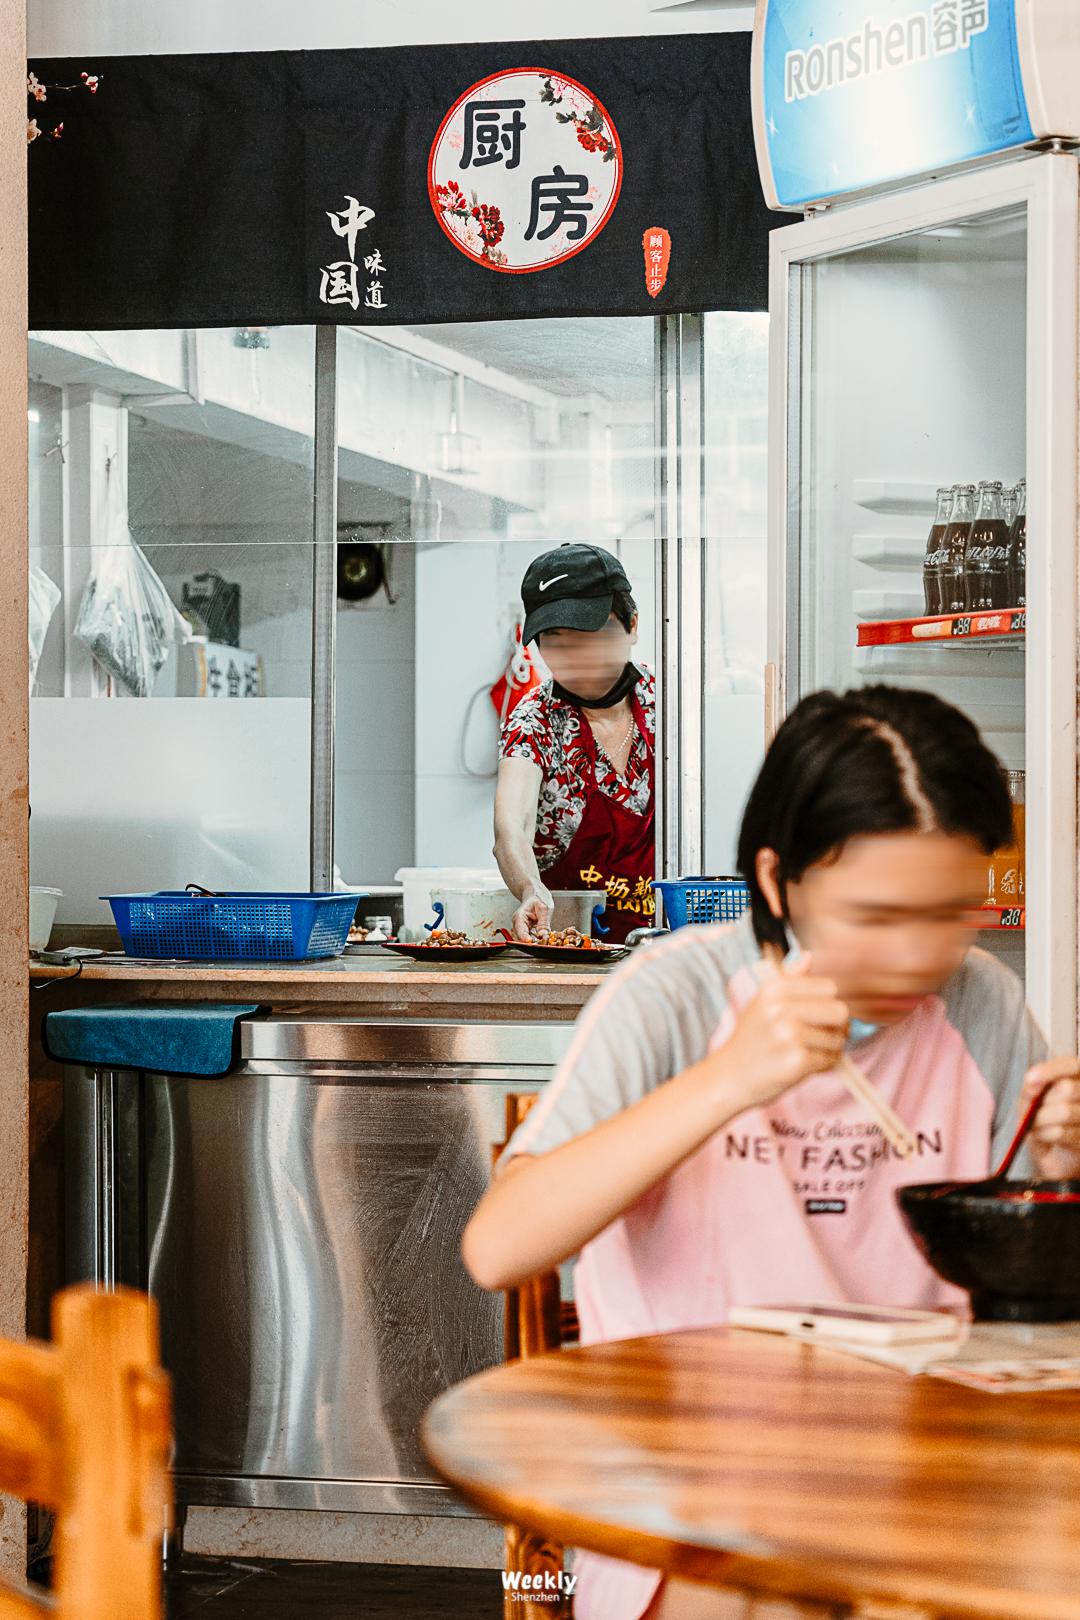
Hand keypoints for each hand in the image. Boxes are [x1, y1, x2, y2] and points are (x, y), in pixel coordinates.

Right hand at [512, 889, 551, 941]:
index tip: (538, 945)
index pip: (521, 934)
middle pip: (522, 940)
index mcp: (519, 917)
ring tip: (545, 941)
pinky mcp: (526, 931)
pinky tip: (544, 938)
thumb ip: (543, 923)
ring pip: (526, 941)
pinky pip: (531, 939)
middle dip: (533, 944)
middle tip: (544, 944)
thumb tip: (542, 935)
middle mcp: (518, 924)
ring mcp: (521, 928)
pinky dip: (537, 940)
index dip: (529, 942)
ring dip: (536, 943)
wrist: (535, 894)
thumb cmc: (538, 897)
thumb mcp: (544, 908)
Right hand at [711, 955, 850, 1112]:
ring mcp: (789, 1035)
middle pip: (840, 1011)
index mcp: (774, 988)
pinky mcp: (797, 1061)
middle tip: (821, 1035)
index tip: (816, 1015)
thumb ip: (789, 979)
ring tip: (805, 1051)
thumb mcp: (762, 1001)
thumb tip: (810, 956)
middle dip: (837, 1025)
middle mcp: (781, 1008)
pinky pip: (830, 1059)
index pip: (829, 988)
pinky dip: (823, 1064)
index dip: (828, 1003)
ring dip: (828, 1048)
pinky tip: (804, 1065)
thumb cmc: (751, 1037)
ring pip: (837, 1038)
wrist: (730, 1075)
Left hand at [1022, 1060, 1079, 1180]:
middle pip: (1067, 1088)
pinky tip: (1045, 1138)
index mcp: (1078, 1077)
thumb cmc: (1042, 1121)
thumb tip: (1032, 1080)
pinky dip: (1045, 1135)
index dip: (1050, 1071)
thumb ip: (1032, 1088)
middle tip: (1033, 1112)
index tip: (1030, 1079)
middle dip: (1042, 1101)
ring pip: (1065, 1111)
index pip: (1070, 1064)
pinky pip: (1062, 1132)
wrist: (1051, 1155)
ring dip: (1041, 1120)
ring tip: (1038, 1126)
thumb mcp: (1031, 1100)